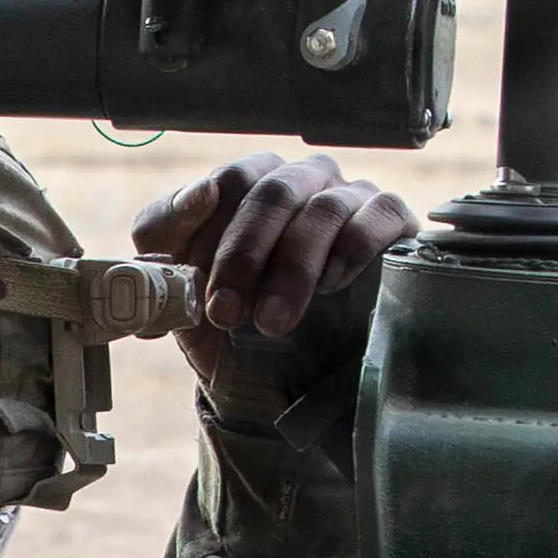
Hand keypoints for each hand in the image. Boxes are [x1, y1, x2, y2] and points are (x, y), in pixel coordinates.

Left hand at [131, 152, 416, 394]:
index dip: (214, 233)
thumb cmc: (227, 317)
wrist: (272, 377)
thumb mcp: (178, 281)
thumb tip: (198, 193)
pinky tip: (333, 284)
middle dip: (245, 257)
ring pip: (323, 209)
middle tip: (227, 315)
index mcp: (251, 182)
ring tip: (271, 323)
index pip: (234, 181)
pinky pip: (382, 214)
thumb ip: (164, 231)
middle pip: (275, 193)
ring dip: (293, 269)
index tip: (203, 291)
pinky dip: (355, 246)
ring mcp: (350, 196)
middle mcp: (302, 180)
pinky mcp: (392, 223)